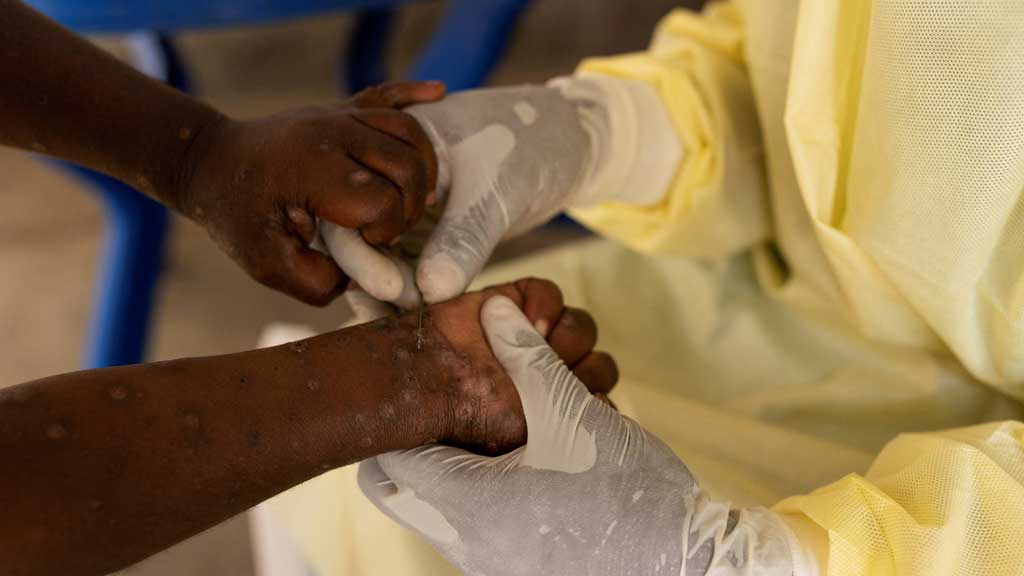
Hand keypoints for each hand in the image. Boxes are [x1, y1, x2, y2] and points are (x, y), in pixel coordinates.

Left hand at [174, 81, 444, 304]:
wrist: (208, 161)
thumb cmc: (237, 216)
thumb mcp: (267, 265)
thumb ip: (318, 282)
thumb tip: (364, 275)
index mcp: (314, 169)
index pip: (382, 200)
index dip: (385, 231)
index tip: (364, 244)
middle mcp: (332, 133)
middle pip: (408, 165)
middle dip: (410, 207)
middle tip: (388, 228)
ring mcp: (338, 116)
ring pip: (409, 131)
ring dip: (424, 168)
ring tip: (416, 198)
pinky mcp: (341, 109)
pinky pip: (386, 94)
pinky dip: (415, 93)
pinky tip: (440, 93)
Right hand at [326, 76, 678, 305]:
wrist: (566, 143)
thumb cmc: (530, 145)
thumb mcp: (496, 190)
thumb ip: (464, 238)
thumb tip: (430, 291)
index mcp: (385, 146)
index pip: (350, 202)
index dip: (361, 251)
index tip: (391, 289)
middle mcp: (383, 175)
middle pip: (355, 232)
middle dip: (372, 276)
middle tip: (404, 309)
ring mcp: (403, 205)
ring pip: (379, 254)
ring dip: (389, 289)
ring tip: (408, 322)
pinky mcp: (426, 230)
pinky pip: (406, 263)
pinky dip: (410, 288)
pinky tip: (417, 316)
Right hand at [352, 278, 616, 453]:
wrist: (427, 379)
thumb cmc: (475, 415)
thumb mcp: (528, 426)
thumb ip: (572, 411)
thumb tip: (605, 401)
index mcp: (555, 411)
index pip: (601, 400)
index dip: (596, 397)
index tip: (581, 401)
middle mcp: (549, 375)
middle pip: (599, 364)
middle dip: (581, 369)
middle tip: (552, 376)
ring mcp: (534, 337)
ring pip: (581, 327)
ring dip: (567, 337)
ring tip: (538, 345)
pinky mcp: (517, 302)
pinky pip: (551, 295)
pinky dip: (544, 305)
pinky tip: (527, 321)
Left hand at [359, 296, 804, 575]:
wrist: (685, 569)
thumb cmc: (628, 494)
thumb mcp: (575, 414)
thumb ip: (528, 358)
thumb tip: (495, 311)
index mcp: (467, 502)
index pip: (387, 460)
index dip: (398, 416)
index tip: (418, 385)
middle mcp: (464, 541)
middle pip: (401, 490)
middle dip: (418, 443)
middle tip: (450, 407)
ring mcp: (488, 563)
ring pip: (439, 509)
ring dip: (458, 463)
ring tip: (499, 428)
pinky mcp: (515, 570)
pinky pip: (475, 528)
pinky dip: (486, 491)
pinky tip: (530, 464)